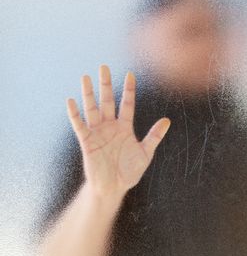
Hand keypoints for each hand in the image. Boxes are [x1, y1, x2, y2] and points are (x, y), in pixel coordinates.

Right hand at [66, 64, 170, 198]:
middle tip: (104, 67)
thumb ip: (154, 136)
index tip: (130, 74)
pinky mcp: (87, 141)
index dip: (128, 89)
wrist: (114, 187)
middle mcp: (110, 126)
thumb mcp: (145, 153)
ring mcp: (98, 133)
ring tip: (86, 77)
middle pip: (108, 101)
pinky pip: (80, 126)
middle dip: (106, 85)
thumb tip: (167, 120)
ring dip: (89, 94)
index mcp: (125, 127)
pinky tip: (71, 101)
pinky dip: (75, 114)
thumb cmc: (130, 171)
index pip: (127, 104)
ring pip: (92, 109)